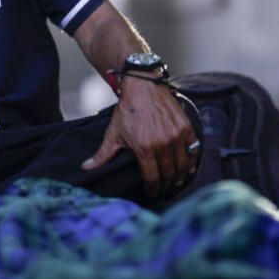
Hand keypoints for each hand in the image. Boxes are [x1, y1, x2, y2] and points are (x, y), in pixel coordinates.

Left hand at [81, 75, 199, 197]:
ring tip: (176, 182)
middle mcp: (163, 144)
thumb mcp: (113, 133)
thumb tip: (85, 168)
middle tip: (164, 189)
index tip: (152, 192)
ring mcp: (176, 135)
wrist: (143, 86)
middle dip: (166, 185)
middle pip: (169, 174)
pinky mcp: (186, 127)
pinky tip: (189, 167)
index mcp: (145, 148)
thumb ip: (102, 155)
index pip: (152, 178)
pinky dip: (192, 161)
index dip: (153, 189)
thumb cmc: (128, 110)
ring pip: (183, 165)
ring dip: (180, 176)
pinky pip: (193, 149)